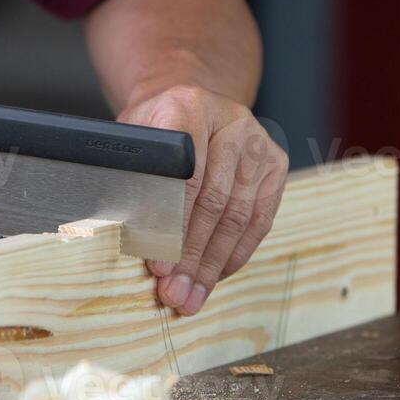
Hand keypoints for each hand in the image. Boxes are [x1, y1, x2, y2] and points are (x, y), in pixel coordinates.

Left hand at [119, 85, 287, 315]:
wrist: (191, 102)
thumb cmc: (154, 130)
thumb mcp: (132, 140)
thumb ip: (130, 178)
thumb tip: (124, 237)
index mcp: (188, 107)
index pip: (184, 176)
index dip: (171, 226)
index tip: (158, 266)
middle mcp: (232, 122)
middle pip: (214, 202)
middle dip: (191, 256)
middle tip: (173, 293)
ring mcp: (259, 143)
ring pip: (238, 216)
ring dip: (212, 264)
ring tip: (191, 296)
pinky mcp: (276, 165)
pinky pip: (259, 220)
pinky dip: (235, 253)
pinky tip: (214, 276)